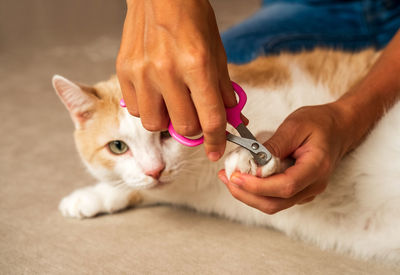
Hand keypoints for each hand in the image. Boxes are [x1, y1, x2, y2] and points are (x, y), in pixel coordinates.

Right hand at [116, 0, 236, 160]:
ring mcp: (142, 72)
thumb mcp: (216, 51)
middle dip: (194, 129)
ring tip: (172, 103)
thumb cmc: (191, 17)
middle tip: (196, 118)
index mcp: (196, 64)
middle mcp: (167, 71)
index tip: (216, 150)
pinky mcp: (125, 71)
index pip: (210, 118)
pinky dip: (148, 108)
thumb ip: (223, 87)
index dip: (217, 140)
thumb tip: (230, 115)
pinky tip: (155, 93)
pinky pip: (135, 108)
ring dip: (168, 120)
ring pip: (155, 124)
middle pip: (183, 126)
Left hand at [218, 102, 355, 213]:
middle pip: (275, 203)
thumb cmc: (319, 123)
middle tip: (226, 178)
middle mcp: (313, 185)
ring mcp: (306, 191)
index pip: (285, 186)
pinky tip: (243, 178)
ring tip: (228, 177)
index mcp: (316, 167)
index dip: (258, 186)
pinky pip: (275, 198)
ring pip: (272, 204)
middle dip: (246, 194)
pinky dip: (256, 192)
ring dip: (248, 195)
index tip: (236, 177)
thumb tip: (254, 164)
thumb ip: (275, 145)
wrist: (338, 128)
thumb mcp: (295, 125)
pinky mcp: (298, 191)